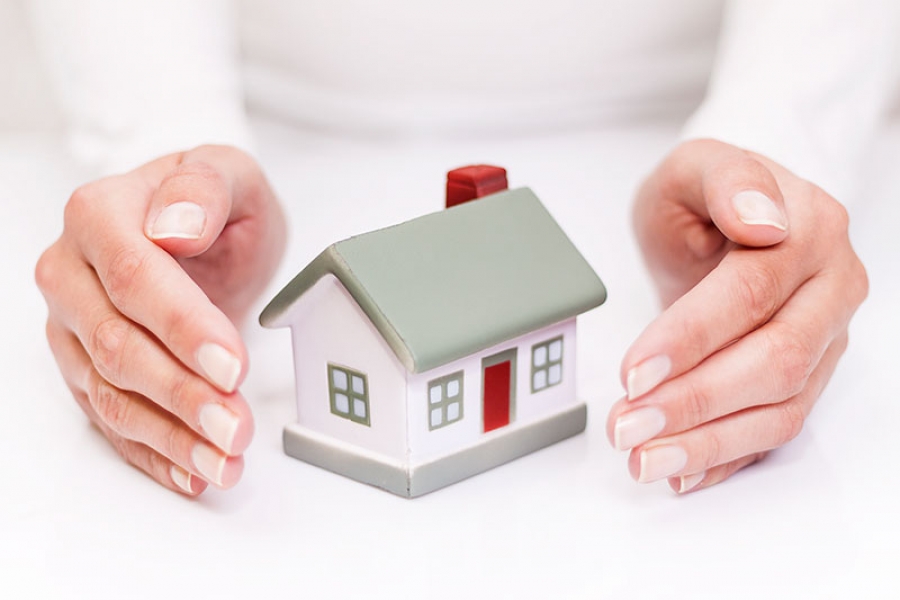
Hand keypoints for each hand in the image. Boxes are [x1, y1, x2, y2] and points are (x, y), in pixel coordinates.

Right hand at [36, 145, 286, 494]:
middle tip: (235, 427)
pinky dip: (152, 451)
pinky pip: (108, 420)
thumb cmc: (213, 204)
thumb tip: (174, 224)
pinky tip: (191, 472)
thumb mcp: (229, 174)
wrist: (195, 230)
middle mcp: (70, 273)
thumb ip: (205, 187)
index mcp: (98, 214)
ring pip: (111, 394)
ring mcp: (71, 326)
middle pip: (119, 346)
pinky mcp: (83, 368)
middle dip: (183, 395)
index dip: (183, 328)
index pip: (134, 278)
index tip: (233, 365)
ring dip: (170, 436)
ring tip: (224, 460)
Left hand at [607, 139, 866, 492]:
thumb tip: (762, 220)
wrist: (729, 224)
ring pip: (782, 407)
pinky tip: (681, 472)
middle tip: (627, 424)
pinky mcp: (811, 376)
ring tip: (643, 459)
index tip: (633, 371)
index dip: (690, 338)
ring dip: (708, 442)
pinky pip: (779, 429)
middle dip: (695, 401)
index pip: (751, 294)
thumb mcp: (696, 167)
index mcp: (812, 229)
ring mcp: (828, 339)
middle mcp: (833, 289)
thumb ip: (728, 179)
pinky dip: (729, 457)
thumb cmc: (706, 198)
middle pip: (774, 361)